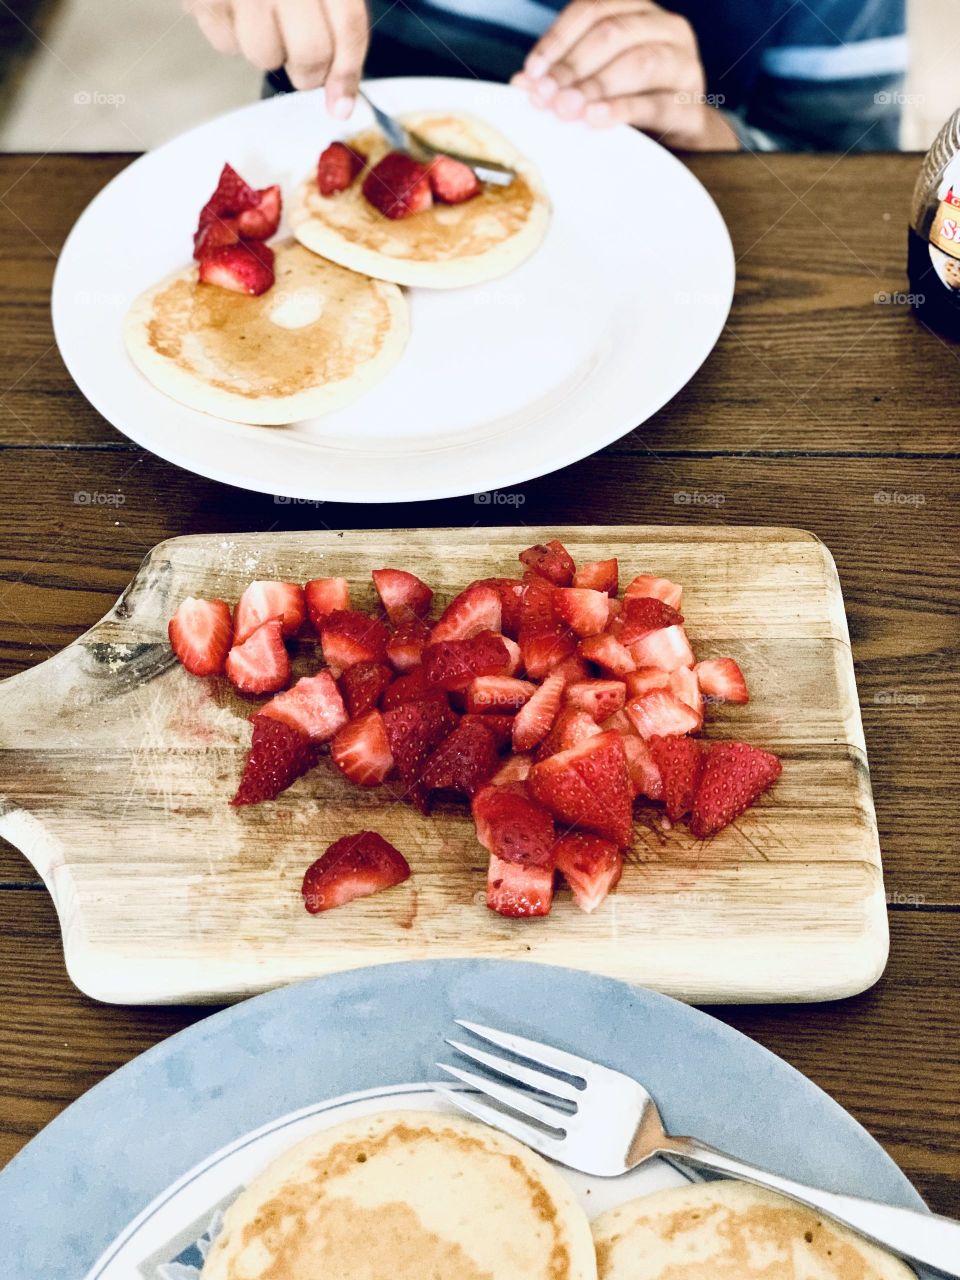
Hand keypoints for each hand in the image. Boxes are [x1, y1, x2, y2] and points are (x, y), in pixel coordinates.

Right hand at [184, 0, 367, 115]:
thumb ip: (336, 12)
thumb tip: (339, 93)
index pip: (347, 31)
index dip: (347, 74)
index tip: (341, 103)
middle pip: (310, 54)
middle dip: (310, 70)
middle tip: (304, 62)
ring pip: (265, 56)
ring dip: (268, 48)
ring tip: (262, 12)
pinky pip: (226, 44)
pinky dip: (232, 34)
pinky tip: (234, 3)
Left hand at [512, 0, 737, 150]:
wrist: (680, 133)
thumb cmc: (632, 98)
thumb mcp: (598, 77)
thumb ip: (565, 74)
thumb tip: (523, 82)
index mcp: (638, 11)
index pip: (593, 9)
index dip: (558, 38)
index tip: (532, 71)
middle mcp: (665, 27)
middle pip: (613, 33)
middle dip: (572, 65)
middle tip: (544, 95)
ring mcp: (684, 63)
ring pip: (639, 63)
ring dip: (595, 86)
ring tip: (566, 108)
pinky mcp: (690, 104)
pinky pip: (655, 103)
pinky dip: (621, 110)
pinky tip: (595, 118)